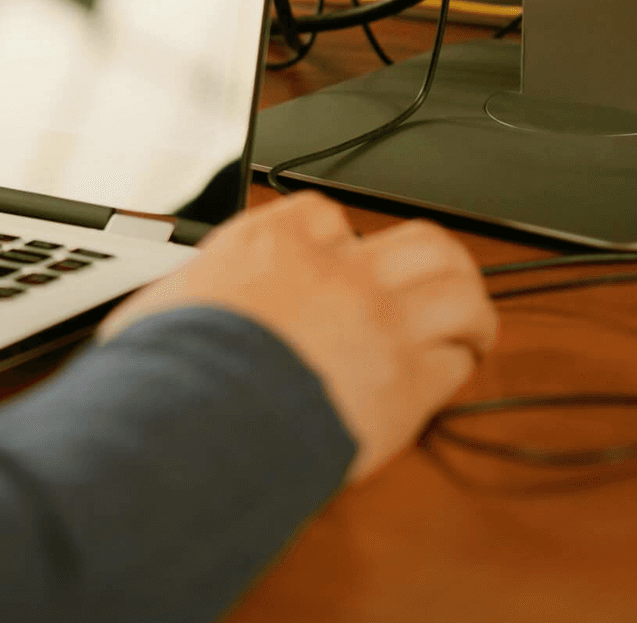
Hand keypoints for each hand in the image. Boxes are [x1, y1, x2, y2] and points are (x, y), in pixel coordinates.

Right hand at [100, 191, 494, 479]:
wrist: (202, 420)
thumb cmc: (171, 367)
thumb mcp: (169, 299)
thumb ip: (201, 288)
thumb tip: (186, 302)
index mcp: (273, 244)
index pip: (329, 215)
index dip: (342, 240)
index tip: (343, 262)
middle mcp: (337, 273)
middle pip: (422, 240)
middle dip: (439, 262)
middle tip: (438, 283)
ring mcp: (378, 324)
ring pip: (460, 291)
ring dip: (467, 311)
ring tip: (465, 330)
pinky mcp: (404, 386)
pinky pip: (456, 363)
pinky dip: (453, 368)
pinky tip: (440, 378)